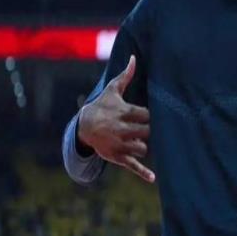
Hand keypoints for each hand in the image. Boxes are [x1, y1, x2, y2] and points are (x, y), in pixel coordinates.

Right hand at [78, 55, 154, 182]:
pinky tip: (153, 177)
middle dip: (149, 131)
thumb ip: (126, 75)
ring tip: (140, 139)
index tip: (153, 114)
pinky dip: (142, 172)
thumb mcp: (113, 90)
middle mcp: (122, 130)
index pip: (146, 115)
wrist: (83, 126)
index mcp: (123, 113)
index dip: (151, 116)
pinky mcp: (118, 157)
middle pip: (147, 132)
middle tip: (149, 128)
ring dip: (145, 145)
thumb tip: (134, 58)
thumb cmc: (103, 105)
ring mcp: (120, 145)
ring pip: (142, 148)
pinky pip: (132, 166)